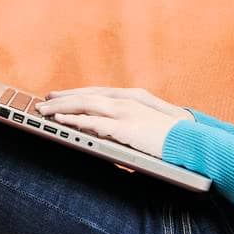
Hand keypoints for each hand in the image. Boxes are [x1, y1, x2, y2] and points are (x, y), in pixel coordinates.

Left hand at [34, 86, 192, 159]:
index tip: (57, 96)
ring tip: (44, 112)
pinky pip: (95, 123)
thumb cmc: (170, 138)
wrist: (191, 141)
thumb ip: (124, 126)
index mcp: (130, 98)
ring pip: (86, 105)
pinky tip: (62, 122)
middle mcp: (126, 100)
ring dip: (62, 108)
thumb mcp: (143, 127)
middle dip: (62, 100)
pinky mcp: (126, 127)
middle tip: (42, 103)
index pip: (95, 93)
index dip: (74, 94)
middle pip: (86, 96)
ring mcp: (126, 112)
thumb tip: (106, 133)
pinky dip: (76, 121)